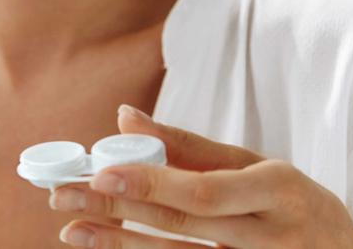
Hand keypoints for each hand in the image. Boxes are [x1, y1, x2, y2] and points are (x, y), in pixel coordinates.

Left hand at [50, 104, 352, 247]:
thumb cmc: (290, 203)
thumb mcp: (254, 165)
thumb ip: (187, 145)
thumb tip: (123, 116)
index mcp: (276, 190)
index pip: (203, 191)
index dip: (149, 183)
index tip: (99, 172)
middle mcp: (269, 237)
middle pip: (181, 226)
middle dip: (115, 210)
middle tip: (62, 196)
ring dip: (118, 245)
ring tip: (72, 229)